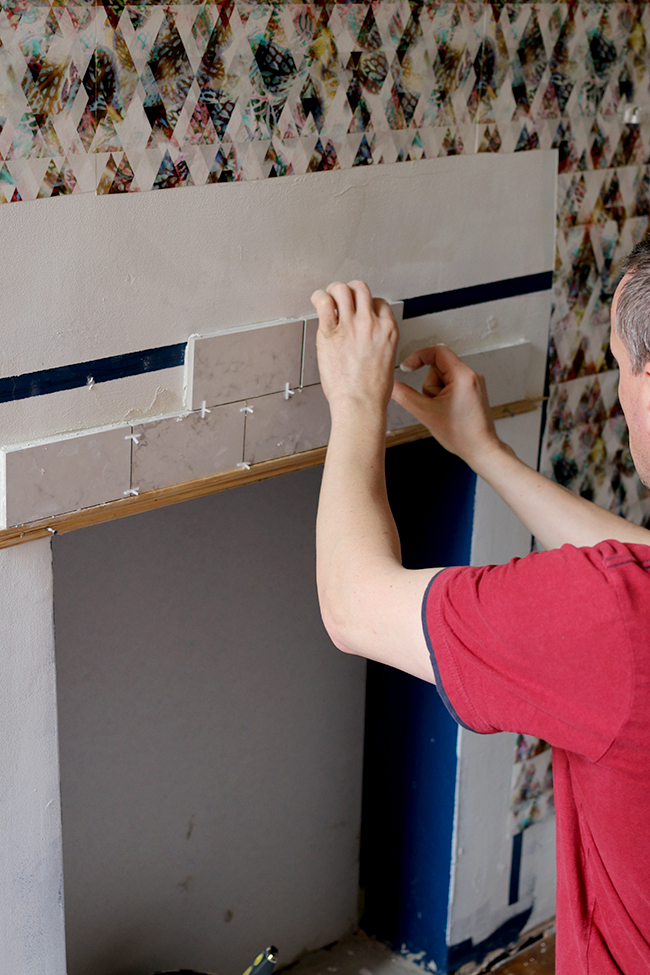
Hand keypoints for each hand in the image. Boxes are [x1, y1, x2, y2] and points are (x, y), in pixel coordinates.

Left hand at [310, 281, 397, 419]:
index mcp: (388, 330)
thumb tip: (368, 341)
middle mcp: (370, 323)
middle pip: (361, 288)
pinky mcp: (331, 332)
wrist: (360, 403)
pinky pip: (323, 302)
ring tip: (328, 300)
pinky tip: (317, 302)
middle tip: (341, 300)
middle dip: (350, 291)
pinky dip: (318, 297)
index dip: (366, 304)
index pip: (378, 302)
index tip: (358, 312)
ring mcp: (351, 326)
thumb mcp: (387, 360)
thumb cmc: (372, 392)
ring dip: (333, 291)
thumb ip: (379, 343)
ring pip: (342, 289)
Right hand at [392, 345, 502, 468]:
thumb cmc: (461, 435)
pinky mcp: (473, 391)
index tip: (407, 367)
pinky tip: (448, 412)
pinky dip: (444, 396)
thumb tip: (391, 385)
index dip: (418, 356)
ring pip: (443, 378)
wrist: (481, 450)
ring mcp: (474, 383)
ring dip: (436, 392)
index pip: (437, 351)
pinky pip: (451, 385)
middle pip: (438, 367)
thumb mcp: (426, 414)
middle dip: (430, 386)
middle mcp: (472, 375)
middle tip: (434, 405)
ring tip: (443, 411)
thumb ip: (405, 396)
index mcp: (463, 376)